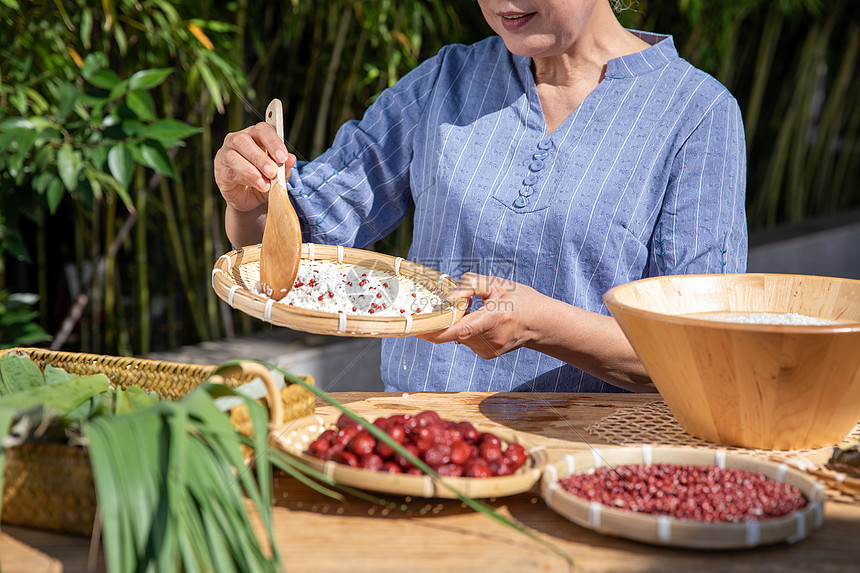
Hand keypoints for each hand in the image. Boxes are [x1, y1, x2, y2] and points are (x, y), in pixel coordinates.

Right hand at [214, 121, 296, 211]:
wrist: (253, 199)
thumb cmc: (266, 179)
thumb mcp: (279, 174)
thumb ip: (284, 165)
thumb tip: (291, 159)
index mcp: (255, 135)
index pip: (262, 129)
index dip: (273, 141)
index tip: (283, 157)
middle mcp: (238, 140)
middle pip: (243, 139)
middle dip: (260, 157)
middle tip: (273, 172)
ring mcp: (225, 154)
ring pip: (233, 155)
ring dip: (252, 170)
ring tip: (266, 184)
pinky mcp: (220, 170)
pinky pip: (229, 171)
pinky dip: (246, 179)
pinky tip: (258, 186)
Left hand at [416, 273, 544, 358]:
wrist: (541, 323)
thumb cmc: (519, 299)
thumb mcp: (497, 284)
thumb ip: (470, 285)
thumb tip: (448, 297)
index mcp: (494, 318)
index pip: (461, 329)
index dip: (437, 331)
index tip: (418, 329)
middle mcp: (491, 338)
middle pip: (456, 330)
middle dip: (450, 318)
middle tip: (461, 304)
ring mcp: (489, 350)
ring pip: (460, 336)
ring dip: (461, 323)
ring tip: (481, 312)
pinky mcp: (487, 355)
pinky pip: (467, 340)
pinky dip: (468, 330)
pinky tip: (484, 322)